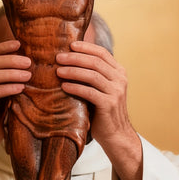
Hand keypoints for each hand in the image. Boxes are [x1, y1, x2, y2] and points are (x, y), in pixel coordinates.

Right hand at [0, 39, 31, 148]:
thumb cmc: (0, 109)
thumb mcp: (4, 87)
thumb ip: (8, 73)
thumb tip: (28, 57)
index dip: (4, 47)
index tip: (19, 43)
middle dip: (11, 60)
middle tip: (29, 62)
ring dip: (12, 73)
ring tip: (28, 75)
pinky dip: (9, 88)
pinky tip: (21, 88)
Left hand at [56, 40, 142, 179]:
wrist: (116, 134)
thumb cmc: (103, 110)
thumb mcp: (101, 88)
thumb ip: (93, 74)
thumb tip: (68, 59)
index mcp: (119, 72)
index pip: (102, 52)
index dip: (85, 47)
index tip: (69, 45)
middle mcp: (120, 79)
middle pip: (95, 62)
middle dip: (74, 58)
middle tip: (58, 58)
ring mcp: (116, 92)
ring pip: (92, 75)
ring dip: (72, 71)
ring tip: (58, 71)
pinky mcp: (109, 105)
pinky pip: (89, 92)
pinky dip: (75, 87)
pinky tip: (64, 86)